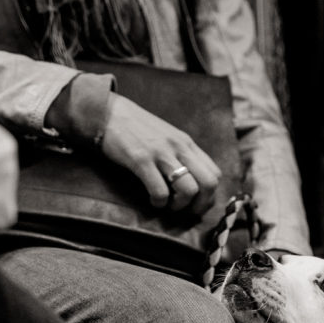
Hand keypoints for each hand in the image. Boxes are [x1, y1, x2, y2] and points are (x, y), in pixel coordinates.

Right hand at [100, 93, 220, 213]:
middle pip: (209, 184)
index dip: (209, 196)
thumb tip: (194, 182)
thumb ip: (182, 155)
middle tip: (185, 210)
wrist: (108, 112)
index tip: (196, 204)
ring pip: (189, 190)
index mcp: (187, 144)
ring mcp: (161, 153)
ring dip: (180, 206)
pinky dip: (159, 203)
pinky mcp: (141, 160)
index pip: (215, 174)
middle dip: (200, 205)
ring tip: (168, 205)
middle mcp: (179, 147)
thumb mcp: (168, 138)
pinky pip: (160, 191)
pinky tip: (152, 201)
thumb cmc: (137, 129)